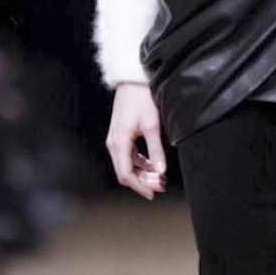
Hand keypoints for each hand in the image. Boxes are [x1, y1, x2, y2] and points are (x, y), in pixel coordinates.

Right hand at [105, 82, 167, 199]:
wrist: (133, 80)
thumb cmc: (142, 99)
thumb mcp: (152, 126)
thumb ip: (156, 151)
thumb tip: (161, 171)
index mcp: (118, 142)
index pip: (125, 174)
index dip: (139, 186)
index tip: (153, 193)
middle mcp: (113, 143)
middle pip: (125, 172)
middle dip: (143, 181)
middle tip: (162, 186)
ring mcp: (116, 139)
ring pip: (127, 165)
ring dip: (143, 173)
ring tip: (161, 178)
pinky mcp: (121, 136)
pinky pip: (129, 156)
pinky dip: (141, 164)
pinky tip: (154, 166)